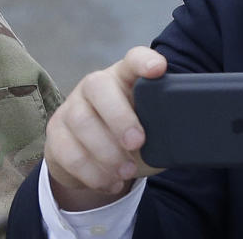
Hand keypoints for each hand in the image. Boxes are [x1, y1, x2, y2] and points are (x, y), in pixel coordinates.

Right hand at [44, 46, 166, 210]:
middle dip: (119, 117)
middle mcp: (94, 86)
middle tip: (138, 143)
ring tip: (127, 172)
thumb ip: (164, 122)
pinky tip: (112, 182)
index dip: (144, 61)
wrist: (94, 158)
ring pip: (81, 123)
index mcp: (124, 76)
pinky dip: (93, 173)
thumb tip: (187, 132)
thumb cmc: (131, 134)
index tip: (159, 69)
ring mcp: (71, 107)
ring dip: (107, 153)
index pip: (133, 59)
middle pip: (99, 88)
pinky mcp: (56, 134)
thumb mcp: (150, 125)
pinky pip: (68, 153)